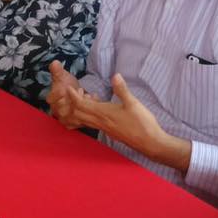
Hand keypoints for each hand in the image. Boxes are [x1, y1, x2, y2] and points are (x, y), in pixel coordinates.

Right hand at [46, 60, 83, 127]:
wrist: (73, 94)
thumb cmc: (66, 84)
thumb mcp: (62, 75)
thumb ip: (57, 70)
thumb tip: (54, 63)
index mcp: (51, 99)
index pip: (52, 98)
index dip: (60, 93)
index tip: (68, 86)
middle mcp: (56, 111)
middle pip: (63, 109)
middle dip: (74, 99)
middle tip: (80, 90)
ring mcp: (64, 118)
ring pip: (73, 117)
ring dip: (82, 106)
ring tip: (88, 96)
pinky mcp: (73, 124)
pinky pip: (80, 122)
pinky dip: (88, 113)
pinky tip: (92, 103)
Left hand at [67, 74, 189, 170]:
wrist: (149, 142)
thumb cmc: (142, 123)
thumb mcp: (133, 103)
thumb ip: (122, 89)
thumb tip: (115, 75)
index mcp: (104, 113)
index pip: (81, 105)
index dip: (73, 96)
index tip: (69, 88)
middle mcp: (100, 122)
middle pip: (78, 113)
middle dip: (73, 103)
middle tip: (77, 91)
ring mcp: (104, 128)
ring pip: (84, 119)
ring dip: (81, 109)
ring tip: (87, 98)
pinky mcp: (109, 131)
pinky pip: (92, 122)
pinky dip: (89, 114)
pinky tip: (98, 108)